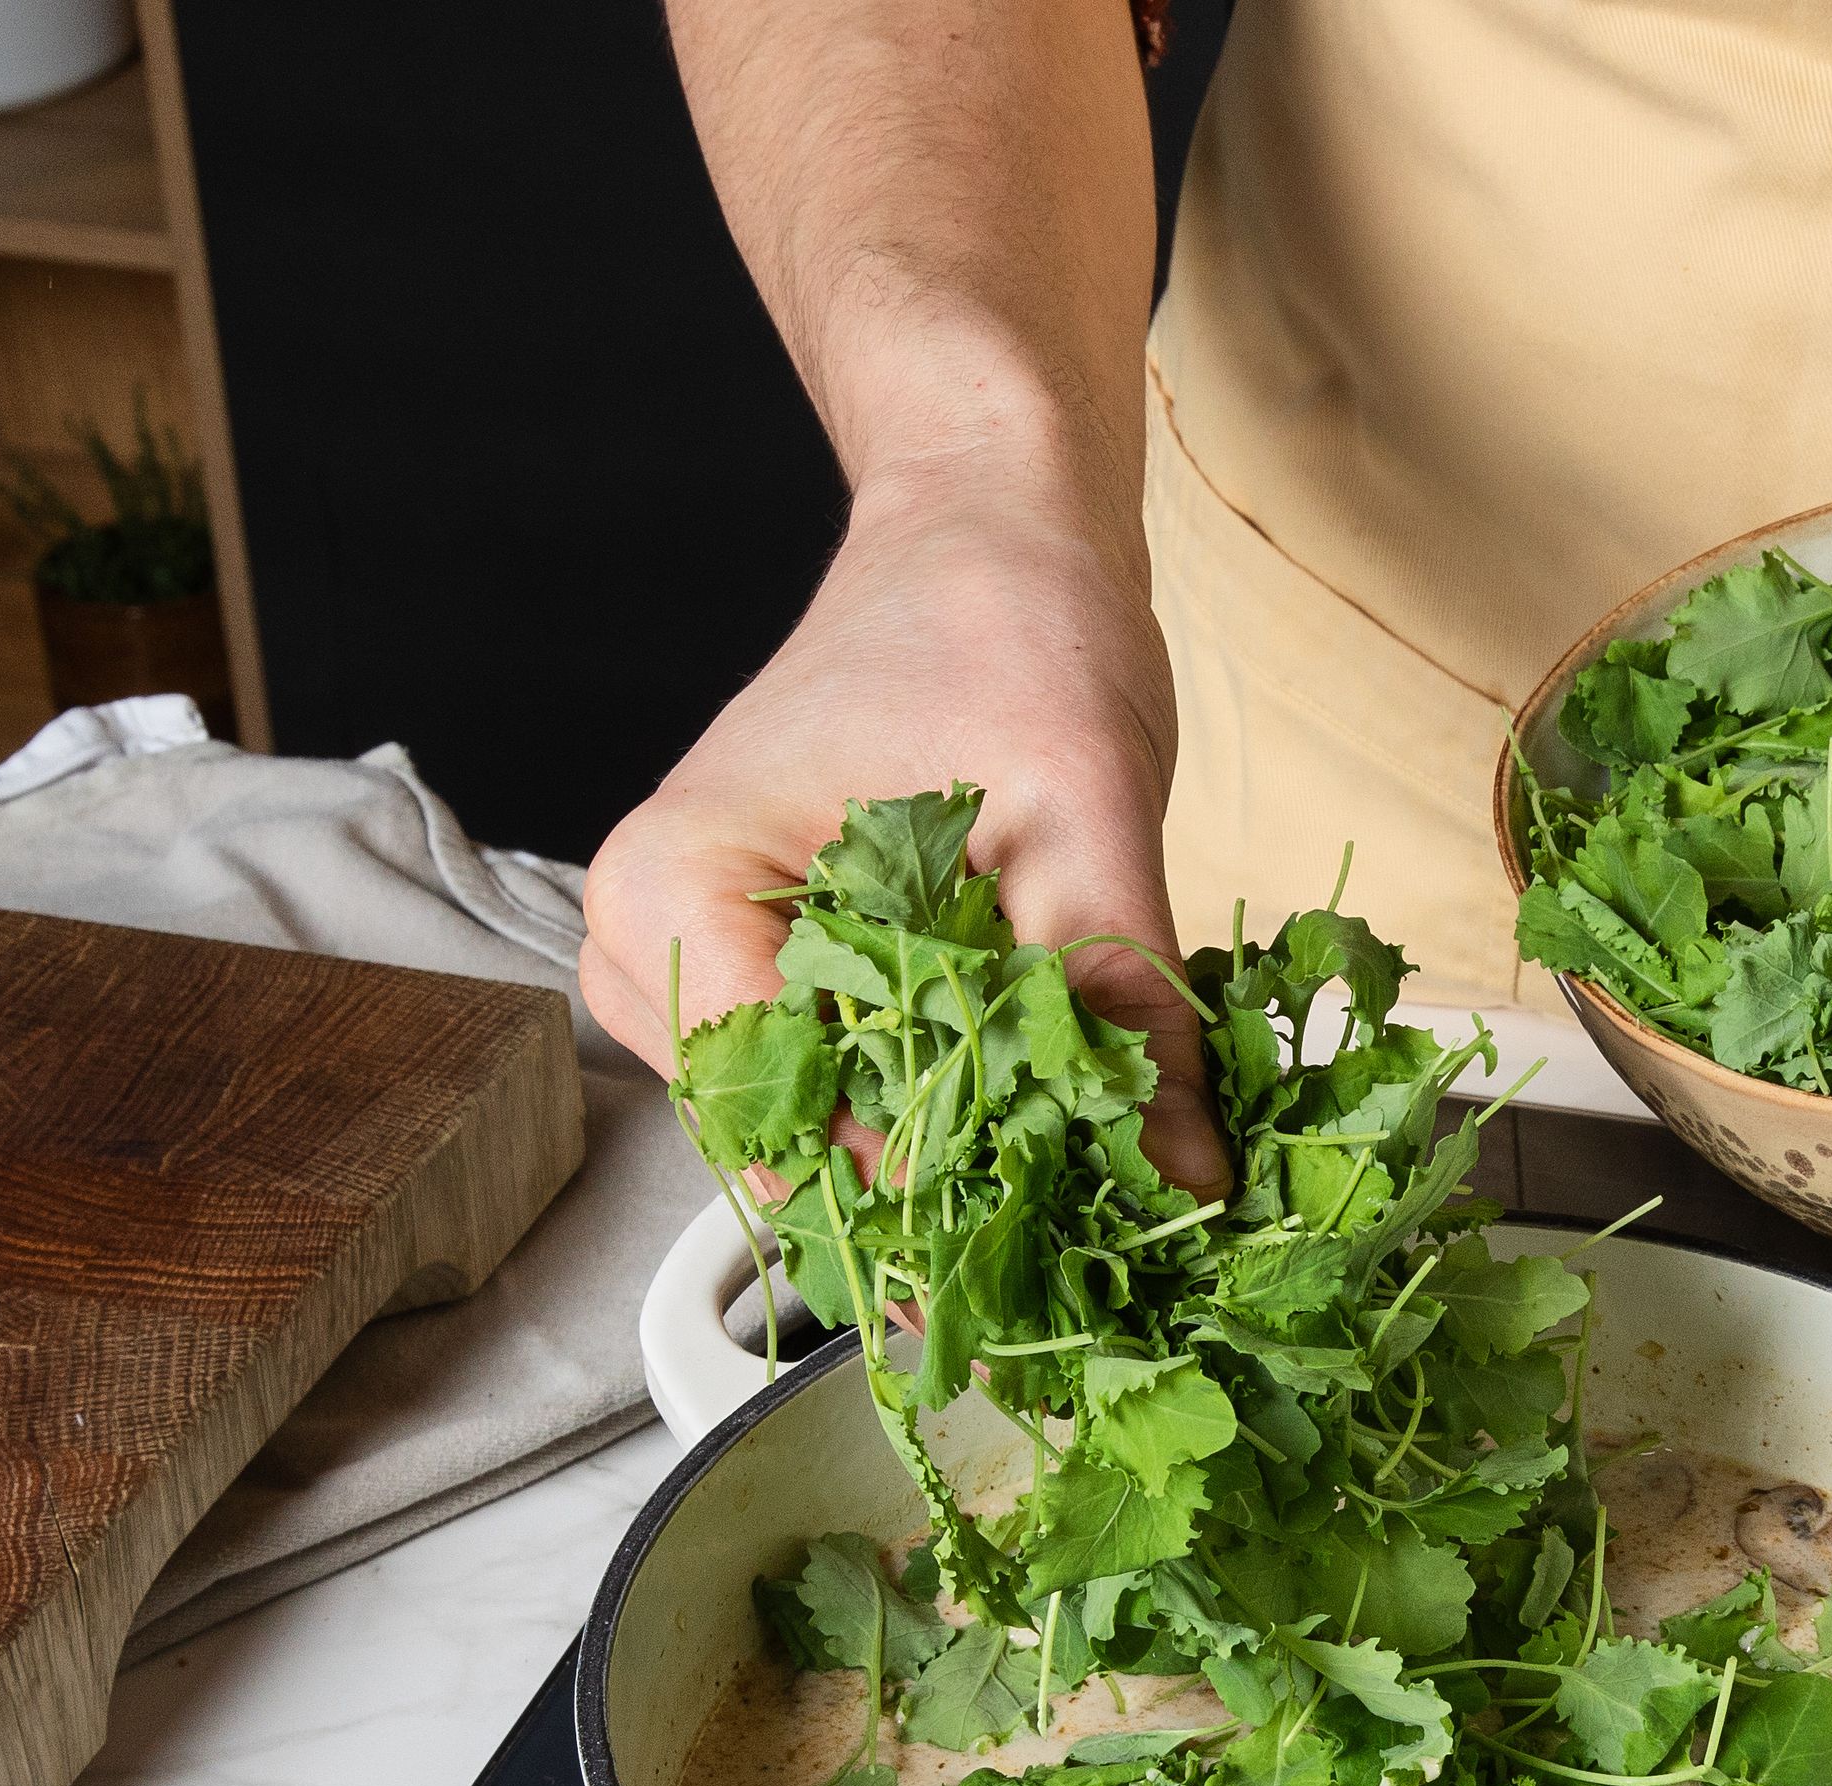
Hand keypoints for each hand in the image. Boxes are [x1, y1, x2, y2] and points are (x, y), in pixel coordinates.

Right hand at [578, 458, 1230, 1197]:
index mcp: (678, 885)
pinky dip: (918, 1106)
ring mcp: (690, 958)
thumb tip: (1183, 1176)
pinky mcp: (757, 967)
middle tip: (1066, 1202)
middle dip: (923, 1182)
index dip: (915, 1175)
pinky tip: (1014, 1104)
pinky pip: (826, 1082)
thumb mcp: (1089, 817)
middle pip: (778, 1138)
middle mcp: (648, 934)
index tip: (1043, 1211)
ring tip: (1048, 1151)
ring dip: (923, 1154)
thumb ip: (1125, 1002)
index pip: (777, 1106)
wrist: (988, 528)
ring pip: (801, 1130)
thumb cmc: (1007, 622)